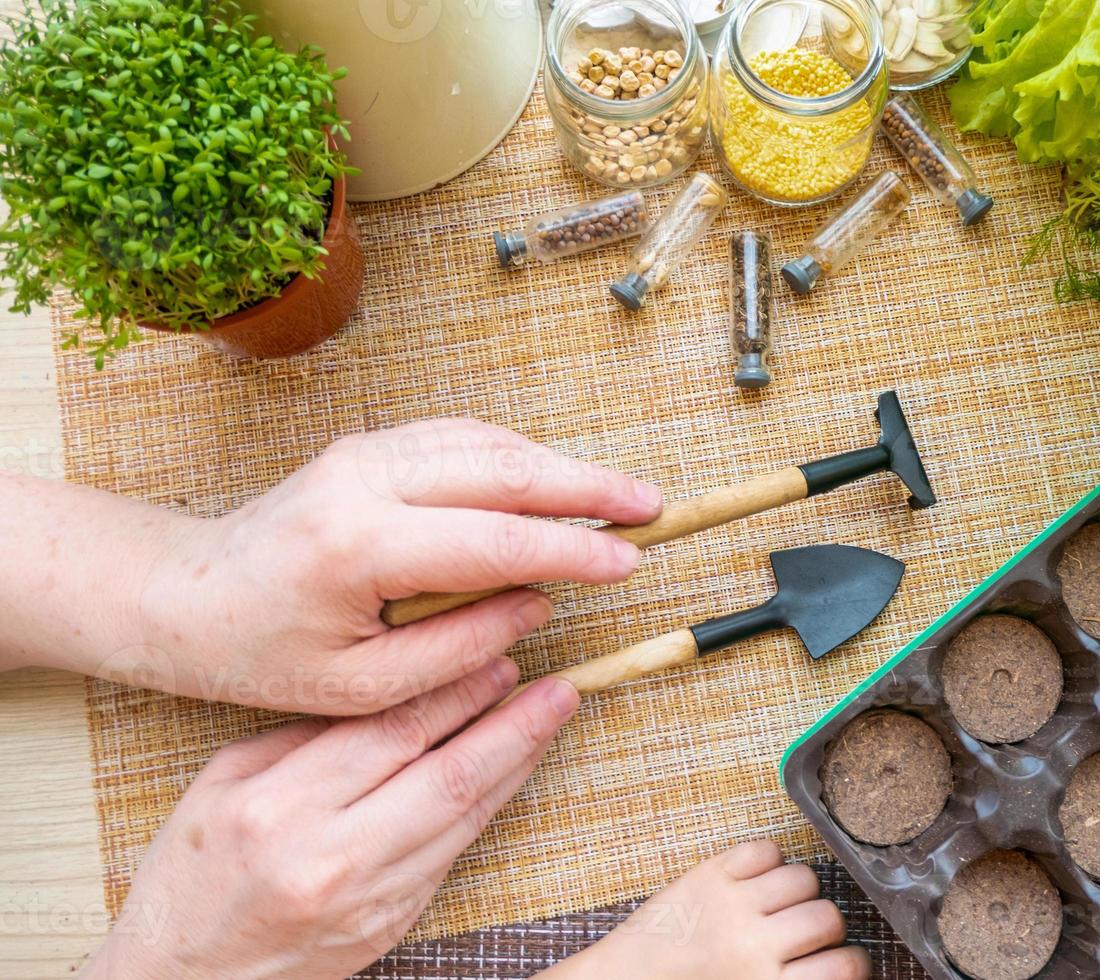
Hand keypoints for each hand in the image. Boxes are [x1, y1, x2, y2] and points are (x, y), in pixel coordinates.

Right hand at [84, 663, 579, 978]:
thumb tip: (391, 688)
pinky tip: (512, 772)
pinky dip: (489, 807)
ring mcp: (368, 898)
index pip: (392, 733)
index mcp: (281, 807)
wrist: (186, 977)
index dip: (455, 692)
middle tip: (558, 687)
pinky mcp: (391, 923)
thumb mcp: (225, 782)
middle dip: (511, 726)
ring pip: (464, 817)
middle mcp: (331, 856)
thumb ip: (307, 735)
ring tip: (552, 719)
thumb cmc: (194, 871)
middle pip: (447, 775)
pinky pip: (453, 853)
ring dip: (516, 764)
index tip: (498, 658)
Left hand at [102, 418, 659, 712]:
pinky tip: (554, 478)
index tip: (628, 562)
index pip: (496, 539)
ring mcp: (366, 452)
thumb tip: (538, 605)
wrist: (186, 595)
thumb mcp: (361, 683)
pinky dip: (518, 455)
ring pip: (488, 443)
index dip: (573, 550)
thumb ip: (458, 647)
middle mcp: (365, 479)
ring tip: (618, 497)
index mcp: (361, 544)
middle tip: (652, 507)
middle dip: (588, 487)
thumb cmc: (263, 651)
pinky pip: (462, 438)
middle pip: (503, 469)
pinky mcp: (370, 445)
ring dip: (559, 466)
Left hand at [541, 840, 869, 979]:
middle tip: (804, 934)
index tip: (844, 959)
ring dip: (799, 893)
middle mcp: (754, 945)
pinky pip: (765, 849)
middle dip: (825, 927)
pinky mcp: (709, 874)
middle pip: (828, 917)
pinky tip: (757, 880)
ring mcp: (731, 904)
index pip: (845, 967)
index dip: (853, 962)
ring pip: (803, 878)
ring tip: (780, 905)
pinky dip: (769, 860)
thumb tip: (836, 970)